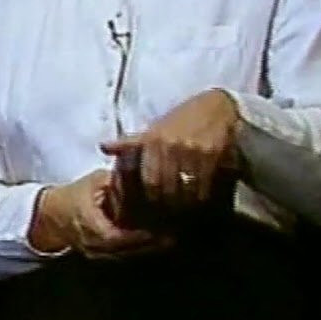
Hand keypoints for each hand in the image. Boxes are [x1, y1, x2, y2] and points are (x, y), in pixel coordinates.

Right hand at [28, 169, 174, 259]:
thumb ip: (117, 181)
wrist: (50, 216)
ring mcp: (97, 253)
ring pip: (126, 256)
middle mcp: (93, 243)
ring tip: (169, 238)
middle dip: (149, 244)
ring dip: (147, 249)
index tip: (156, 229)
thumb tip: (143, 173)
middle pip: (125, 250)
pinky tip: (155, 243)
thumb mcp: (94, 181)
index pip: (115, 235)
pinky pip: (123, 256)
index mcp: (88, 223)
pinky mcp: (102, 256)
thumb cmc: (73, 195)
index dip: (136, 235)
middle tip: (172, 235)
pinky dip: (139, 250)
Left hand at [100, 88, 240, 210]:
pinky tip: (200, 199)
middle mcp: (172, 146)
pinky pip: (206, 186)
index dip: (152, 198)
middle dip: (168, 205)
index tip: (154, 207)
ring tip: (185, 209)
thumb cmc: (182, 119)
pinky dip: (202, 196)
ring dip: (186, 204)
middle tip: (170, 213)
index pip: (149, 181)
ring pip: (187, 191)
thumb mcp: (155, 128)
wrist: (217, 106)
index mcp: (153, 140)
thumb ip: (131, 143)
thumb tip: (103, 147)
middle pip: (166, 189)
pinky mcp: (213, 155)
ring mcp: (194, 151)